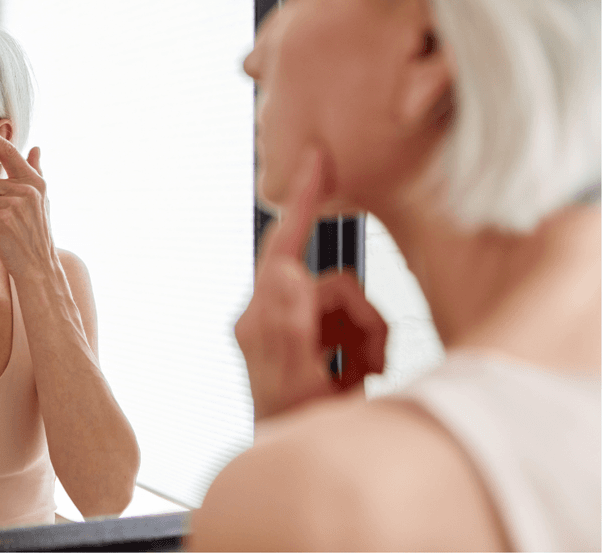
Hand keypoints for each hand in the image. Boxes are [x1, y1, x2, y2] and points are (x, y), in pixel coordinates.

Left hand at [0, 115, 55, 278]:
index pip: (9, 153)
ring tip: (7, 230)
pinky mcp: (4, 216)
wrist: (39, 266)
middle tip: (10, 222)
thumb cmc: (36, 234)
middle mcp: (28, 188)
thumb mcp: (41, 201)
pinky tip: (2, 237)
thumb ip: (36, 172)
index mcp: (36, 182)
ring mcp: (16, 202)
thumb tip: (36, 148)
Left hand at [234, 151, 386, 421]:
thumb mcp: (294, 384)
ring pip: (349, 304)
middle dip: (360, 318)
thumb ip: (288, 328)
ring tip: (360, 378)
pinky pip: (353, 323)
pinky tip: (357, 378)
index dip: (302, 202)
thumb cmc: (293, 432)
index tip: (317, 160)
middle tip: (367, 363)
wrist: (302, 466)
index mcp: (259, 318)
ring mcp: (293, 327)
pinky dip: (365, 348)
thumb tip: (285, 273)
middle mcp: (271, 315)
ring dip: (366, 338)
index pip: (282, 247)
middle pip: (332, 283)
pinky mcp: (313, 338)